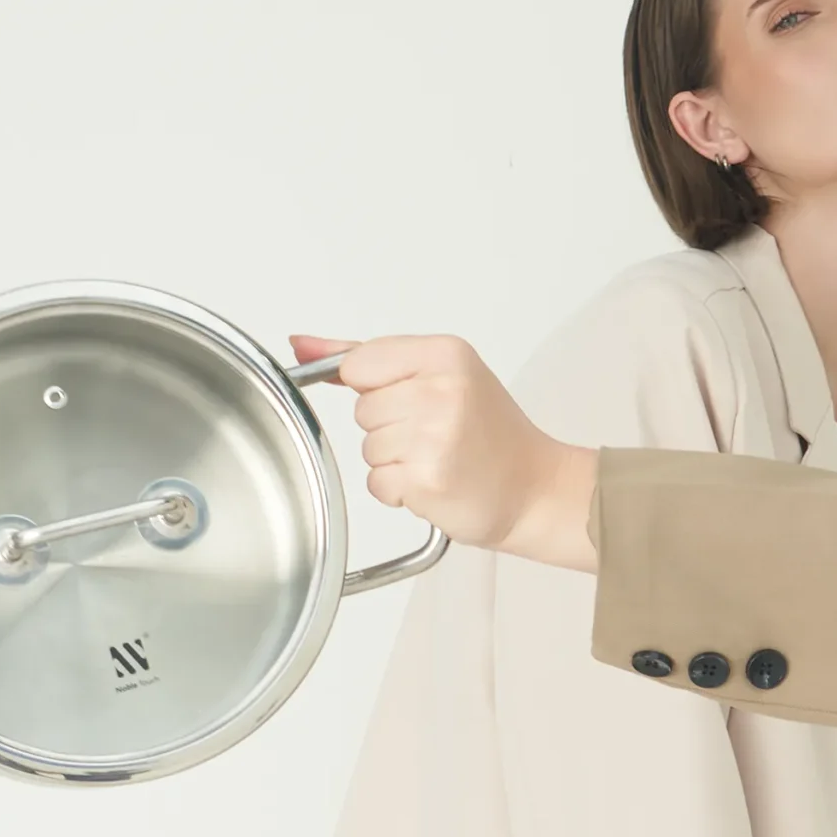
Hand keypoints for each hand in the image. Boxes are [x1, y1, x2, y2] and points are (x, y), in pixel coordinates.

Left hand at [289, 333, 600, 571]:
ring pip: (368, 448)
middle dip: (388, 428)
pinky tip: (435, 483)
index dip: (375, 389)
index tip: (408, 402)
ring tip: (437, 460)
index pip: (359, 363)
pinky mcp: (427, 479)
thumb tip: (300, 344)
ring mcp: (434, 436)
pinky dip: (399, 492)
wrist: (536, 489)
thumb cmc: (491, 435)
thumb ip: (366, 358)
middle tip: (434, 436)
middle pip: (362, 409)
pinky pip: (378, 484)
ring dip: (394, 462)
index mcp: (445, 353)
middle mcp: (441, 389)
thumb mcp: (441, 375)